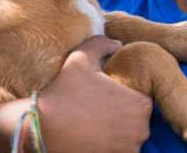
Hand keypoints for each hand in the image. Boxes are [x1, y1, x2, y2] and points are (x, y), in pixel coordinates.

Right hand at [36, 35, 152, 152]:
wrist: (43, 130)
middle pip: (138, 117)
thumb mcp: (80, 59)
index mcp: (140, 103)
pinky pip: (120, 149)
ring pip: (129, 135)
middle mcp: (141, 130)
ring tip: (94, 121)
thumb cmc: (64, 93)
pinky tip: (92, 135)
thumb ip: (101, 44)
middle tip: (99, 106)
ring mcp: (130, 149)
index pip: (143, 96)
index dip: (125, 93)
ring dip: (117, 129)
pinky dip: (110, 143)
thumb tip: (117, 44)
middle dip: (122, 112)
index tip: (108, 92)